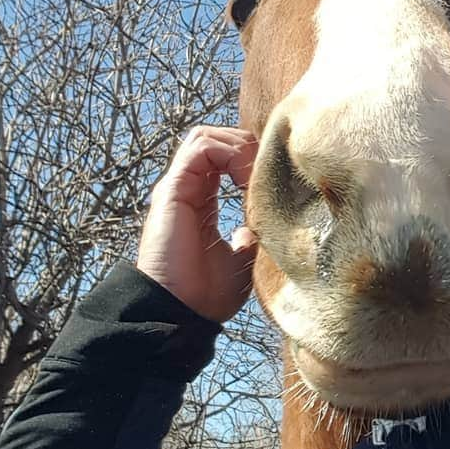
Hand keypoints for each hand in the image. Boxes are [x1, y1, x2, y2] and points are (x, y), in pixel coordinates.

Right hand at [137, 126, 259, 323]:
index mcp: (202, 202)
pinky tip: (246, 180)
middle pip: (216, 139)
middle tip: (270, 170)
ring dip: (239, 146)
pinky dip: (229, 153)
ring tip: (257, 175)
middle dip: (248, 145)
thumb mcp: (241, 261)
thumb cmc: (207, 294)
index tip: (276, 178)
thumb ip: (247, 239)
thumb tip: (255, 228)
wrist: (181, 311)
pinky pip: (201, 147)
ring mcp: (179, 186)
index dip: (252, 158)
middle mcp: (188, 189)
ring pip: (206, 136)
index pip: (224, 158)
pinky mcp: (173, 188)